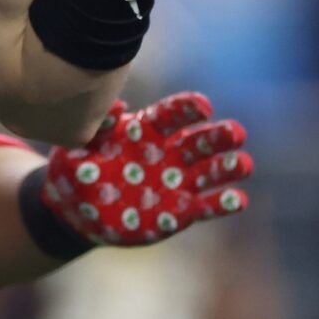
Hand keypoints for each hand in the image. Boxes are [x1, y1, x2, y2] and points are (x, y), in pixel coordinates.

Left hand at [41, 91, 250, 246]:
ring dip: (228, 167)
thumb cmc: (75, 172)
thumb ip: (96, 129)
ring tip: (243, 164)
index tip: (203, 105)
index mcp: (143, 132)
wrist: (77, 213)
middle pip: (197, 141)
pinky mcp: (180, 211)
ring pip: (209, 172)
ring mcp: (176, 183)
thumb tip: (115, 106)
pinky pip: (206, 206)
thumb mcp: (78, 149)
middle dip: (218, 136)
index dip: (186, 109)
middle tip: (236, 132)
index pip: (170, 115)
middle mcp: (167, 154)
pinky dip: (223, 203)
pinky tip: (238, 200)